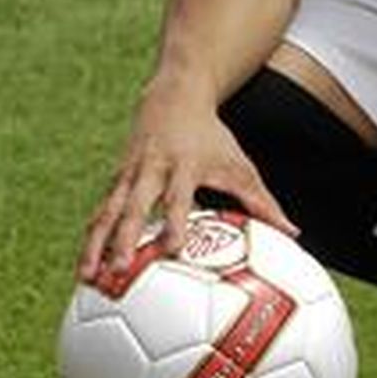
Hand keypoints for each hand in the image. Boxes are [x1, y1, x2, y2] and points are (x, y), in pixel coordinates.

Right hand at [76, 80, 296, 283]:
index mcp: (183, 166)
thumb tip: (293, 233)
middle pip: (133, 207)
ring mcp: (128, 176)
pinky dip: (90, 239)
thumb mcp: (239, 165)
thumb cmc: (212, 138)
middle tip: (117, 270)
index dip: (175, 222)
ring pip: (106, 212)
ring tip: (84, 279)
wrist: (174, 98)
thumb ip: (263, 202)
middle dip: (123, 239)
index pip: (178, 198)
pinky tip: (83, 268)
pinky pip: (100, 212)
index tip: (173, 250)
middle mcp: (151, 170)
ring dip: (94, 246)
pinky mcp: (115, 181)